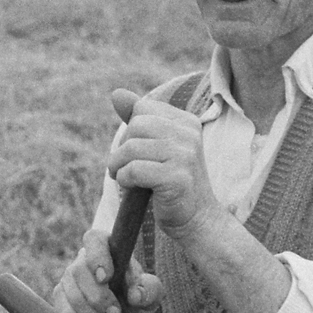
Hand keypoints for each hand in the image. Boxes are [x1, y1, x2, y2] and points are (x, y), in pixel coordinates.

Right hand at [52, 227, 162, 312]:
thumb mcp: (151, 294)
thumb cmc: (136, 298)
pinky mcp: (60, 299)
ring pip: (73, 297)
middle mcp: (82, 260)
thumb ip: (149, 290)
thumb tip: (135, 296)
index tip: (106, 278)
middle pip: (79, 272)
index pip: (94, 240)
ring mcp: (67, 279)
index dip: (97, 257)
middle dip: (99, 299)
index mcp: (106, 247)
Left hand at [108, 89, 220, 236]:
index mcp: (186, 121)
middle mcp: (188, 134)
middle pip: (135, 125)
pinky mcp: (176, 178)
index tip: (135, 153)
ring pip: (131, 148)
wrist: (196, 218)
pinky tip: (134, 189)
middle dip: (122, 149)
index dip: (130, 131)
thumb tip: (116, 93)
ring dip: (119, 167)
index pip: (142, 108)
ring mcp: (184, 155)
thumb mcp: (157, 146)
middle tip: (125, 168)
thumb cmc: (172, 183)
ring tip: (126, 179)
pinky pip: (134, 170)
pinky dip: (125, 181)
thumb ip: (139, 119)